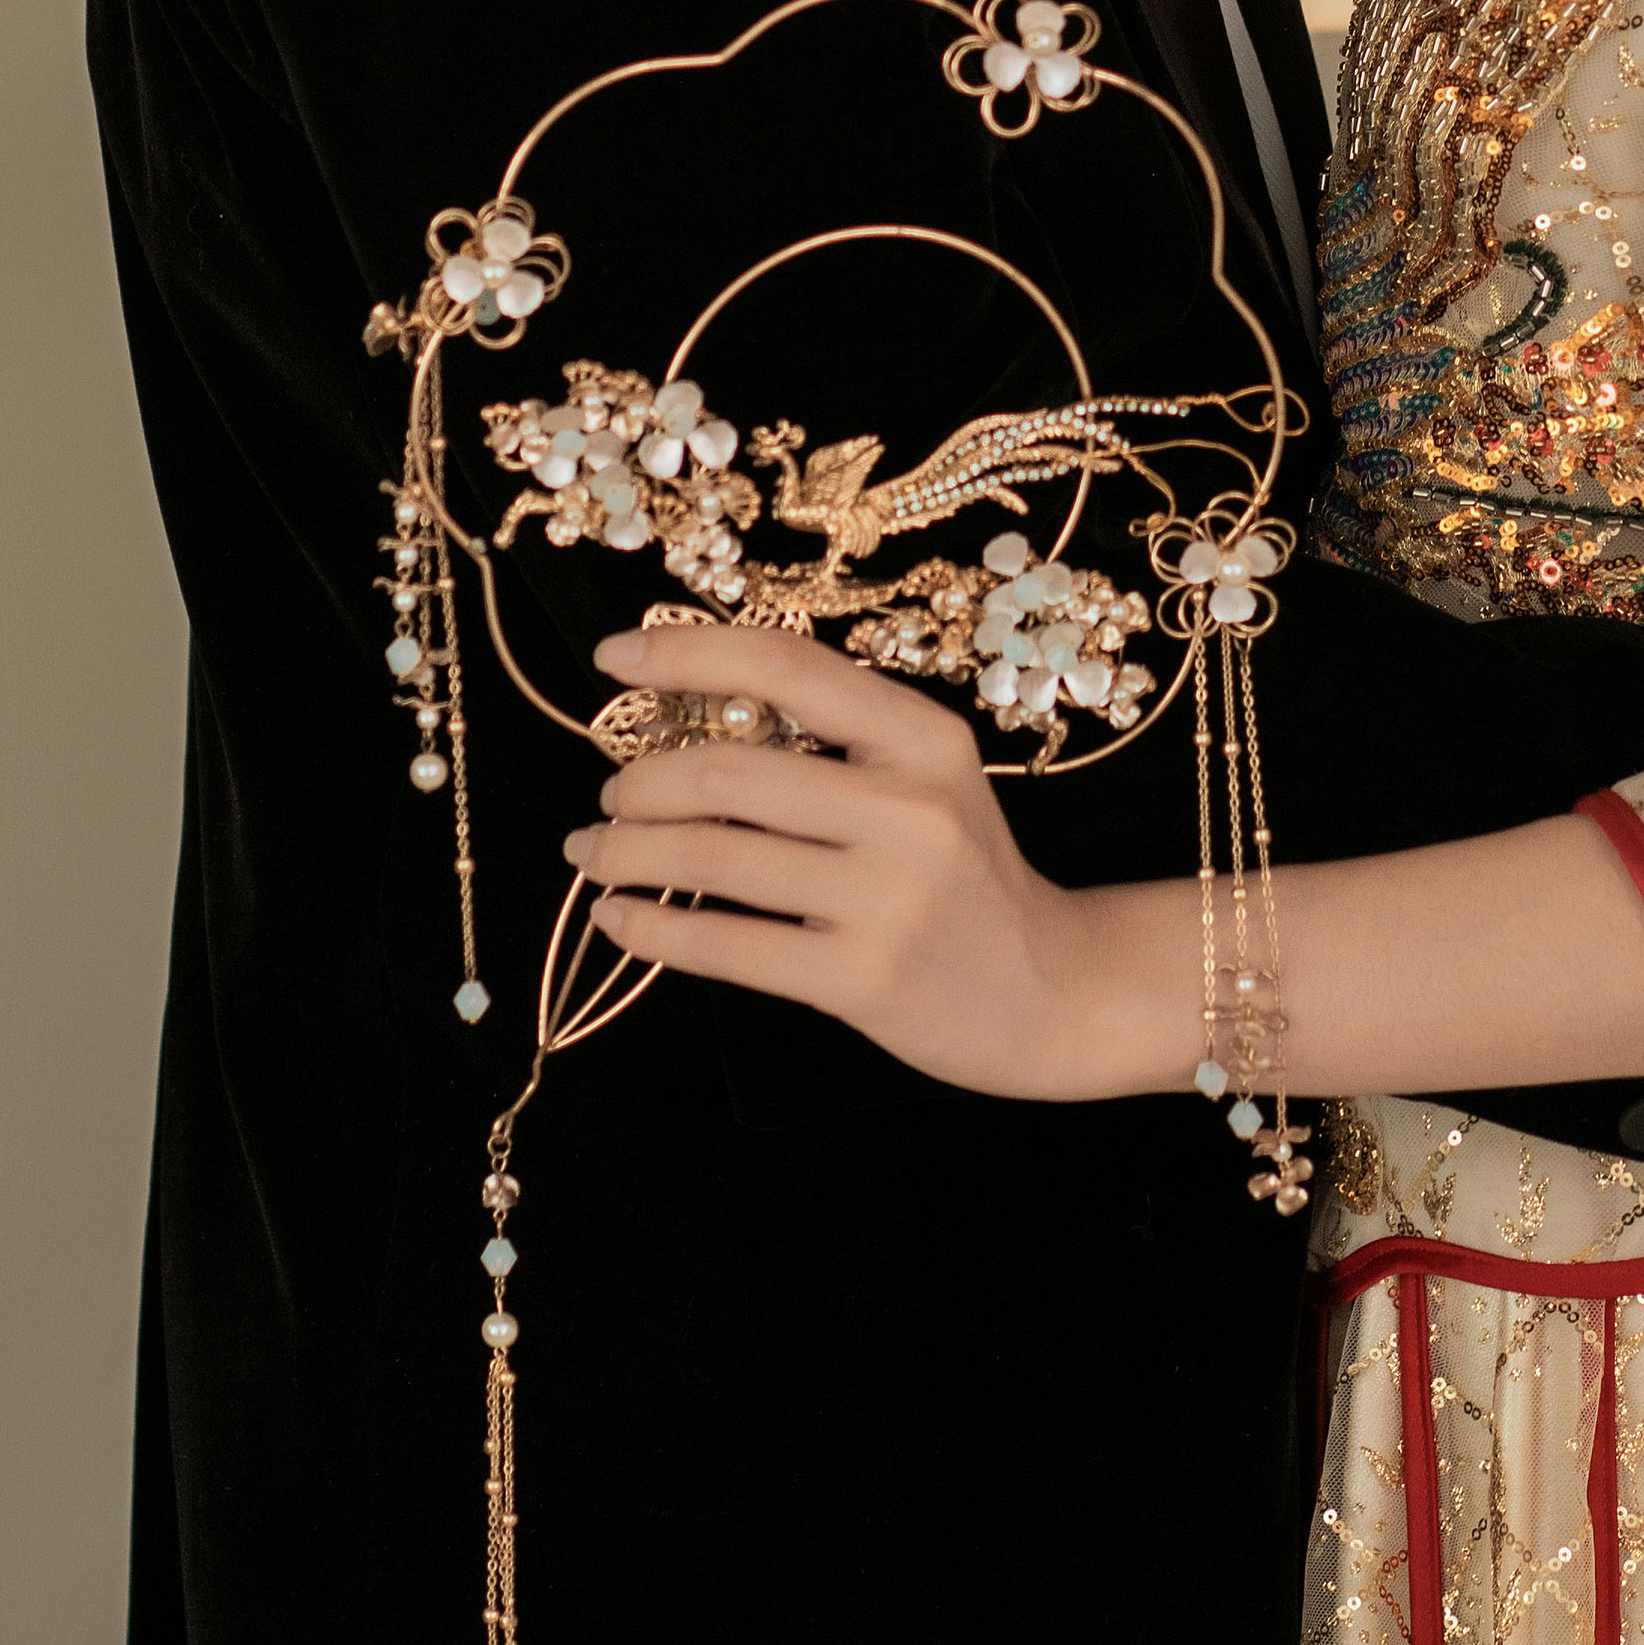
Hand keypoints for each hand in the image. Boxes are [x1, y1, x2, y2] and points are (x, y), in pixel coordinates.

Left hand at [566, 621, 1181, 1098]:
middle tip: (608, 795)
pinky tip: (618, 919)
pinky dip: (654, 929)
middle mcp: (910, 807)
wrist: (1050, 991)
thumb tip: (689, 708)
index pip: (786, 668)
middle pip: (729, 769)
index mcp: (924, 737)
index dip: (688, 653)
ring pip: (714, 857)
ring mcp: (887, 897)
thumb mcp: (927, 779)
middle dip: (640, 781)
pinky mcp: (861, 979)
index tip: (614, 657)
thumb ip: (835, 741)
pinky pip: (727, 946)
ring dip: (627, 851)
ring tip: (593, 853)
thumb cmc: (967, 873)